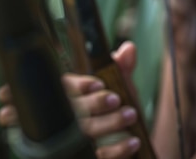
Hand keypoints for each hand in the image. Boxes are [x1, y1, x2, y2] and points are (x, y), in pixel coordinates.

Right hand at [0, 41, 143, 158]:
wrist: (120, 143)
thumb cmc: (111, 111)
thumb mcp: (117, 88)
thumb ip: (122, 69)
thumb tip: (129, 48)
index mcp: (67, 96)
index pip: (62, 88)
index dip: (78, 86)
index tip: (99, 84)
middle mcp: (64, 120)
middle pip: (71, 112)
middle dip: (95, 104)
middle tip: (116, 99)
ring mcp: (71, 142)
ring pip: (83, 135)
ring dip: (110, 123)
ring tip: (131, 114)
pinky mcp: (83, 157)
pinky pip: (98, 156)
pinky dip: (117, 149)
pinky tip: (133, 141)